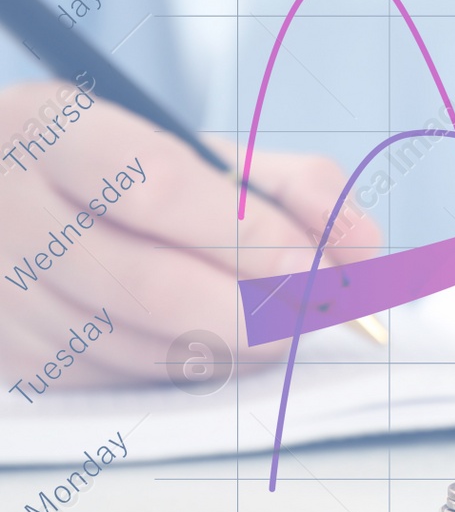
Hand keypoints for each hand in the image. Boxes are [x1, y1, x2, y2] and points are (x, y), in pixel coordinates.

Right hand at [0, 81, 380, 389]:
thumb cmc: (122, 171)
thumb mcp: (200, 147)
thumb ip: (298, 187)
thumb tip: (363, 255)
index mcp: (57, 134)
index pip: (164, 188)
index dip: (253, 236)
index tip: (316, 266)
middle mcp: (17, 217)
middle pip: (158, 289)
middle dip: (262, 310)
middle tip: (318, 308)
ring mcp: (9, 298)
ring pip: (152, 347)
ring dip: (240, 344)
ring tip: (274, 315)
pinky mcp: (16, 360)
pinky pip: (132, 377)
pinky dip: (193, 362)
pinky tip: (206, 330)